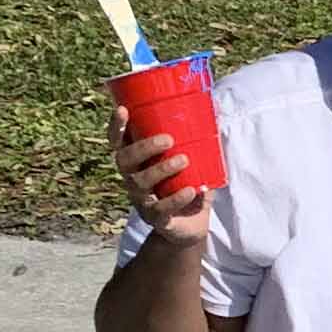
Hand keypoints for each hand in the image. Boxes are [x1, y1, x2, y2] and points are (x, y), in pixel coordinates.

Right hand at [108, 110, 212, 246]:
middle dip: (143, 147)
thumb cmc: (187, 184)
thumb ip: (197, 139)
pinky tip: (191, 190)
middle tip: (168, 140)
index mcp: (137, 162)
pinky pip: (160, 209)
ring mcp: (141, 199)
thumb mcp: (193, 160)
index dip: (117, 127)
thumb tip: (215, 106)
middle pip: (124, 160)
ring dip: (161, 169)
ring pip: (139, 183)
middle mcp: (132, 178)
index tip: (123, 110)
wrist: (191, 225)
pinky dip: (176, 199)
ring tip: (184, 160)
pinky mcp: (156, 218)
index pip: (117, 142)